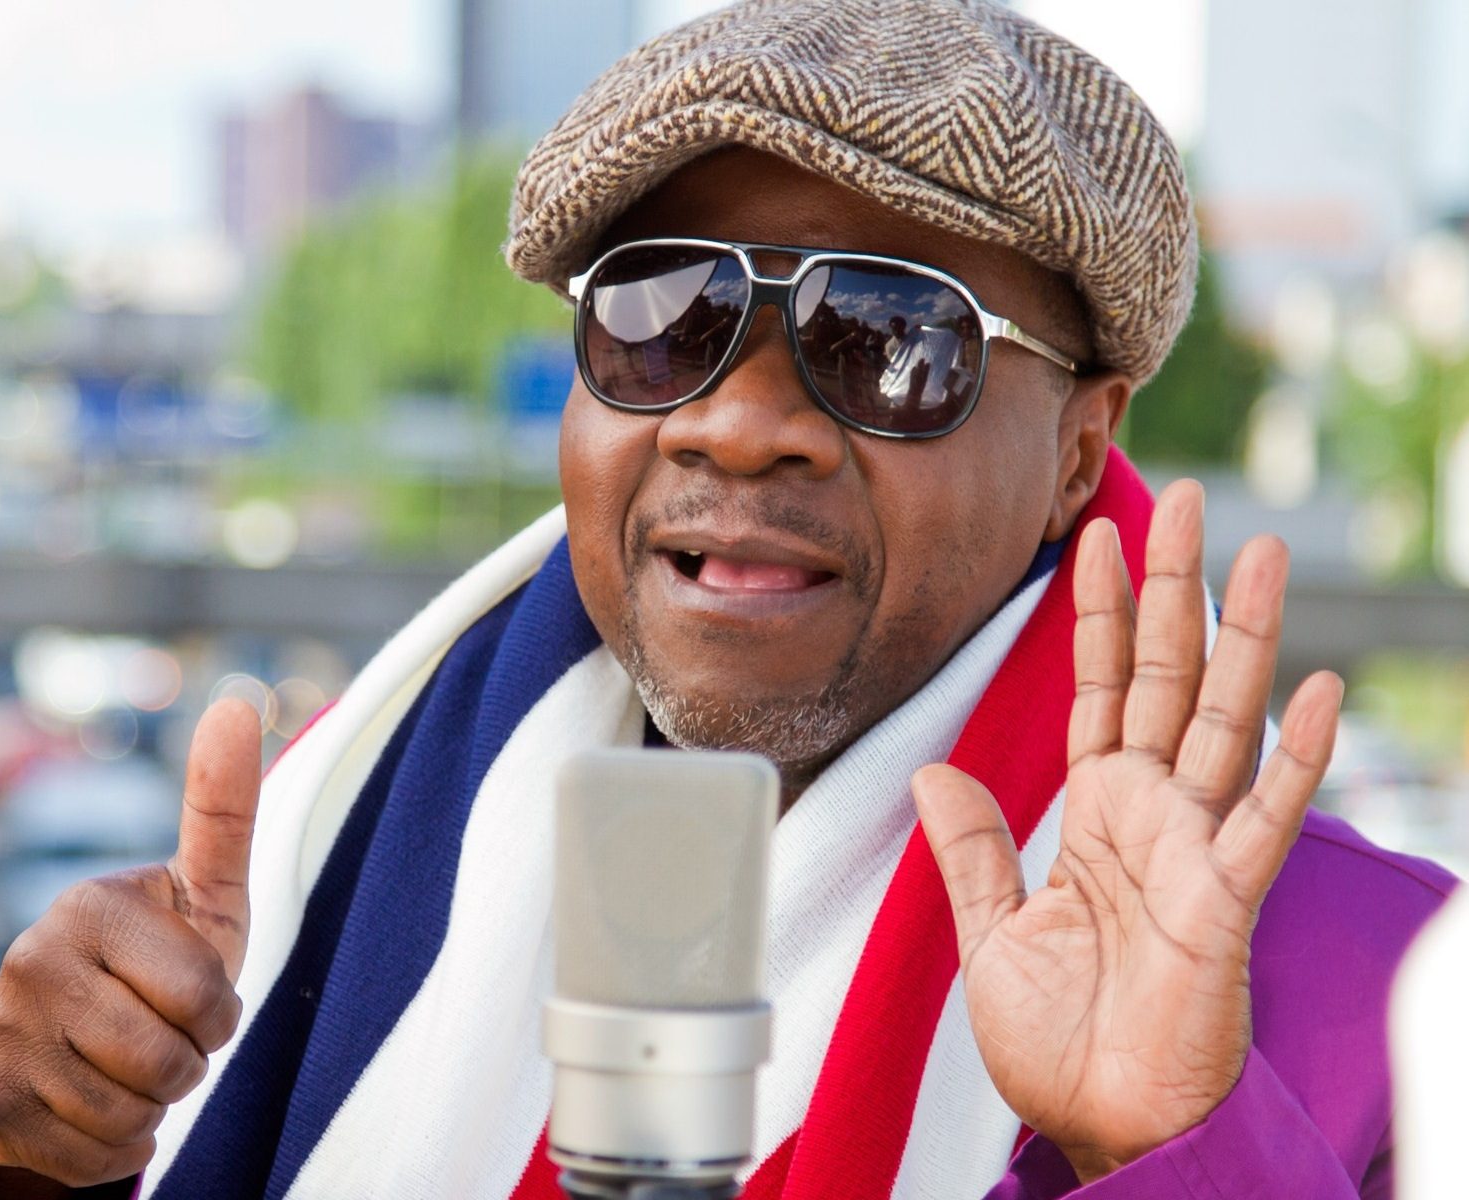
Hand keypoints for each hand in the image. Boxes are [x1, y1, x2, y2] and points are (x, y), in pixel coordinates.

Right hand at [0, 698, 261, 1192]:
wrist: (71, 1045)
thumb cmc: (160, 959)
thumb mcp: (203, 893)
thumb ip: (223, 807)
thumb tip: (234, 699)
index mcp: (90, 906)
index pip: (203, 995)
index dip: (220, 1014)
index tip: (197, 996)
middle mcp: (30, 962)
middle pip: (167, 1060)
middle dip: (189, 1063)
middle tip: (166, 1037)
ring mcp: (1, 1034)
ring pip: (132, 1112)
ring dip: (155, 1106)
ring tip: (132, 1068)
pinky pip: (95, 1156)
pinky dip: (116, 1146)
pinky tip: (97, 1107)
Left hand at [912, 481, 1342, 1181]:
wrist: (1104, 1127)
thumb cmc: (1062, 1040)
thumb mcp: (993, 931)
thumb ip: (972, 847)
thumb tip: (933, 770)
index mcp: (1098, 814)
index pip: (1100, 690)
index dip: (1098, 614)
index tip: (1099, 535)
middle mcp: (1153, 815)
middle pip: (1166, 678)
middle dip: (1174, 590)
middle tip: (1190, 501)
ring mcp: (1196, 850)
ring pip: (1223, 721)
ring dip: (1244, 637)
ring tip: (1262, 552)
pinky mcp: (1225, 900)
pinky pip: (1262, 817)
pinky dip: (1293, 757)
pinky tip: (1317, 689)